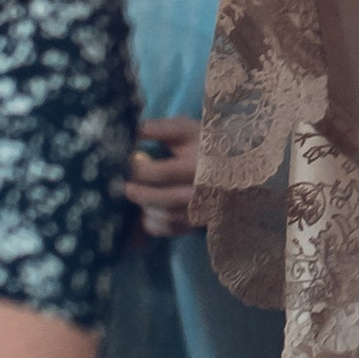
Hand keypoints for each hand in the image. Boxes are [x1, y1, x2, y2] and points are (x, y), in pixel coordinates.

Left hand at [124, 115, 203, 239]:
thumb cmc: (204, 143)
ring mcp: (202, 211)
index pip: (162, 173)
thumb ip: (157, 128)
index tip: (126, 160)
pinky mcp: (196, 224)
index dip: (138, 169)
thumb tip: (127, 131)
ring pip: (164, 217)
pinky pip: (167, 229)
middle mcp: (204, 193)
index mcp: (200, 166)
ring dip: (144, 207)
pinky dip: (152, 222)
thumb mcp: (185, 129)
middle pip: (163, 201)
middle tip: (122, 183)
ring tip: (134, 193)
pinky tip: (147, 208)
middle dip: (136, 193)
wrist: (236, 166)